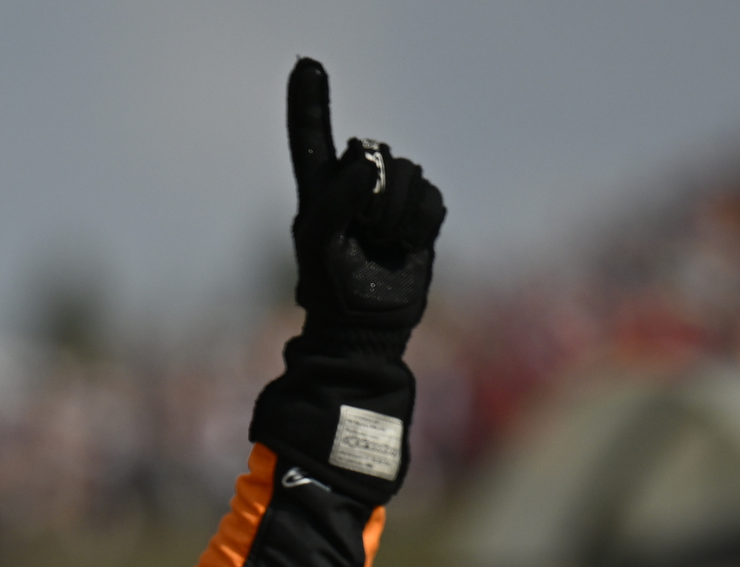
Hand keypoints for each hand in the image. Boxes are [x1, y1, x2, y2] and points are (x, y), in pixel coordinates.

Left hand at [286, 57, 445, 343]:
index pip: (312, 138)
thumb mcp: (319, 243)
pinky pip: (432, 197)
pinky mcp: (421, 215)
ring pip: (408, 171)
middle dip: (374, 192)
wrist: (366, 328)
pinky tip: (404, 246)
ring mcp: (391, 199)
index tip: (307, 65)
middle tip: (364, 232)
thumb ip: (336, 199)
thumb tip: (369, 166)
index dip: (310, 103)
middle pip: (374, 151)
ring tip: (384, 243)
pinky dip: (420, 224)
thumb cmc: (330, 289)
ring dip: (397, 212)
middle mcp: (356, 186)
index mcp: (320, 189)